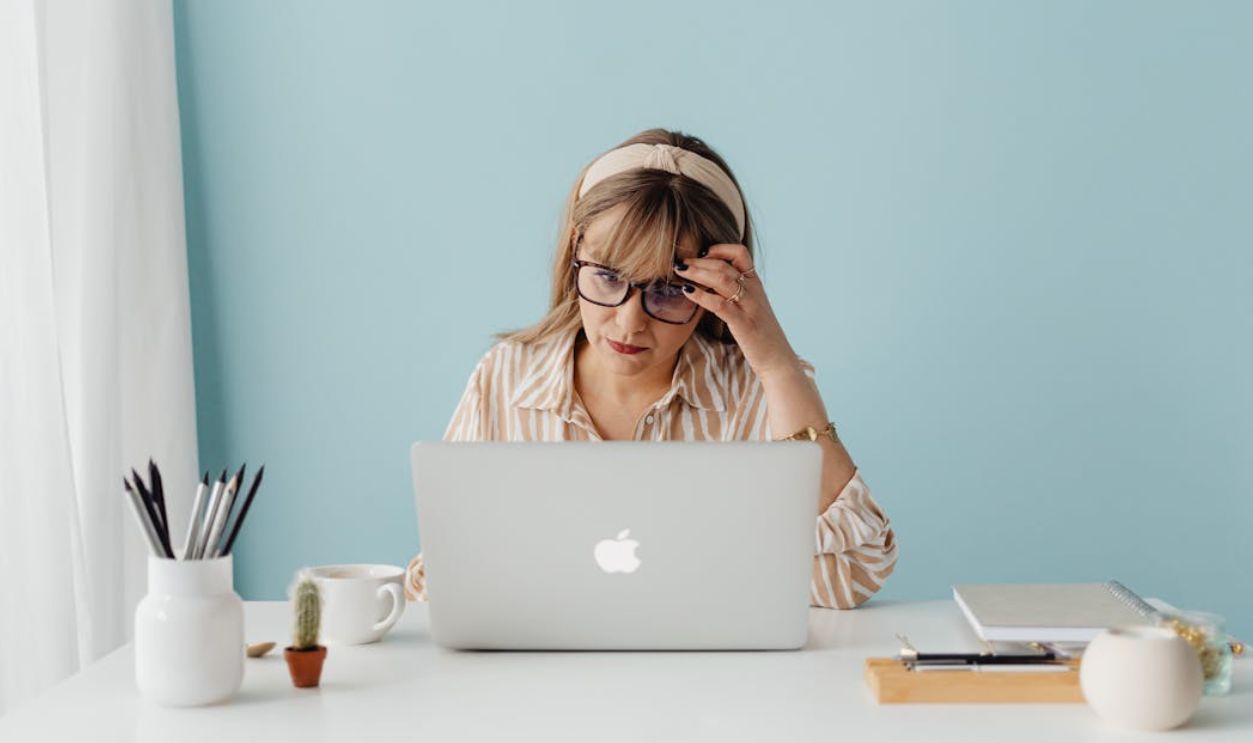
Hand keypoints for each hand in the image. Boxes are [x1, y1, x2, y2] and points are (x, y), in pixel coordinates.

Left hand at [675, 243, 800, 380]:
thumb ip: (735, 293)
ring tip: (680, 272)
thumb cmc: (760, 335)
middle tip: (681, 263)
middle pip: (724, 265)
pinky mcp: (743, 322)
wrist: (777, 359)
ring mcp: (749, 306)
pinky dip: (701, 295)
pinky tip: (687, 291)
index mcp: (755, 284)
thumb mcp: (750, 307)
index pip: (740, 253)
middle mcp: (753, 290)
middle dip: (699, 261)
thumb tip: (710, 284)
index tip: (701, 254)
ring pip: (722, 279)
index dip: (719, 249)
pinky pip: (720, 303)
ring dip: (697, 272)